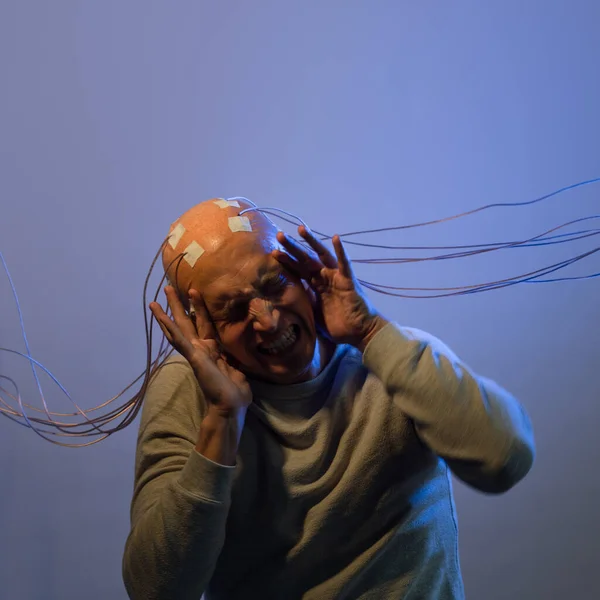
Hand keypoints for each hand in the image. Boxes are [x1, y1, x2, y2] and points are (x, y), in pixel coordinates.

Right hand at [150, 287, 251, 416]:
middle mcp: (200, 349)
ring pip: (178, 329)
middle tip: (169, 287)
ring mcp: (195, 353)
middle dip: (179, 305)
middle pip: (187, 322)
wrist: (231, 405)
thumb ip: (231, 359)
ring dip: (167, 314)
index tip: (195, 292)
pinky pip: (180, 340)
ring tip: (156, 301)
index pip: (203, 324)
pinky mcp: (194, 357)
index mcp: (210, 350)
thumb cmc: (236, 391)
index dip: (199, 308)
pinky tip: (161, 317)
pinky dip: (169, 328)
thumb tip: (237, 354)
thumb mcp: (236, 368)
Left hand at [273, 227, 387, 349]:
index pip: (298, 270)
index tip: (272, 253)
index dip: (286, 261)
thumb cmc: (338, 326)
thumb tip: (283, 303)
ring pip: (322, 255)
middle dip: (292, 247)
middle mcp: (325, 277)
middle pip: (306, 259)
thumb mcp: (313, 314)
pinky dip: (341, 251)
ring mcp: (336, 277)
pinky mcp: (349, 281)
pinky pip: (344, 264)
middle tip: (279, 235)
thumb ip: (303, 304)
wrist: (359, 333)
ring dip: (312, 242)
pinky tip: (335, 238)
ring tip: (300, 229)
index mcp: (316, 285)